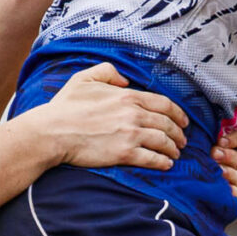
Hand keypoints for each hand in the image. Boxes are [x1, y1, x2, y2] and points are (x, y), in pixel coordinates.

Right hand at [27, 63, 185, 170]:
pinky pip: (152, 158)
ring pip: (163, 141)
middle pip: (167, 124)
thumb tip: (125, 80)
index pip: (163, 104)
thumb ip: (107, 71)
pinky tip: (166, 164)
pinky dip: (163, 162)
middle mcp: (133, 114)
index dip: (178, 114)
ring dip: (173, 148)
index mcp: (127, 96)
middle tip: (182, 140)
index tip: (184, 121)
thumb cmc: (65, 106)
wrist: (52, 131)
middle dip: (179, 133)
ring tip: (175, 153)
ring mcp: (130, 134)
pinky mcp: (124, 154)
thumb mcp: (84, 78)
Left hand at [216, 123, 236, 204]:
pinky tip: (222, 189)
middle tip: (214, 154)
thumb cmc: (209, 160)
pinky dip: (231, 192)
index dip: (234, 137)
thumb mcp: (212, 145)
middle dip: (228, 156)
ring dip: (229, 174)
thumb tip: (203, 117)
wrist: (208, 188)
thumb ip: (213, 133)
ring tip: (218, 171)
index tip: (220, 139)